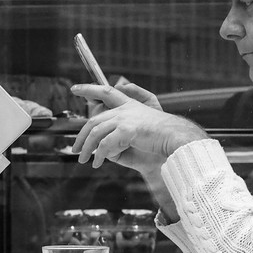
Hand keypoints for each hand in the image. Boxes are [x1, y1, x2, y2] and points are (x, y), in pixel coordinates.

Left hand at [71, 84, 207, 169]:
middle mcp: (124, 109)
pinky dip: (100, 156)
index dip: (88, 89)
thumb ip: (119, 136)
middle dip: (81, 134)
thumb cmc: (161, 139)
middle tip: (75, 148)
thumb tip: (103, 147)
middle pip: (94, 118)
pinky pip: (105, 144)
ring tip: (83, 160)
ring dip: (87, 148)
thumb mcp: (137, 134)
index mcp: (128, 105)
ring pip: (95, 132)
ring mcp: (125, 118)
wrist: (177, 140)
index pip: (105, 91)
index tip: (75, 89)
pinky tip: (98, 164)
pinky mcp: (127, 130)